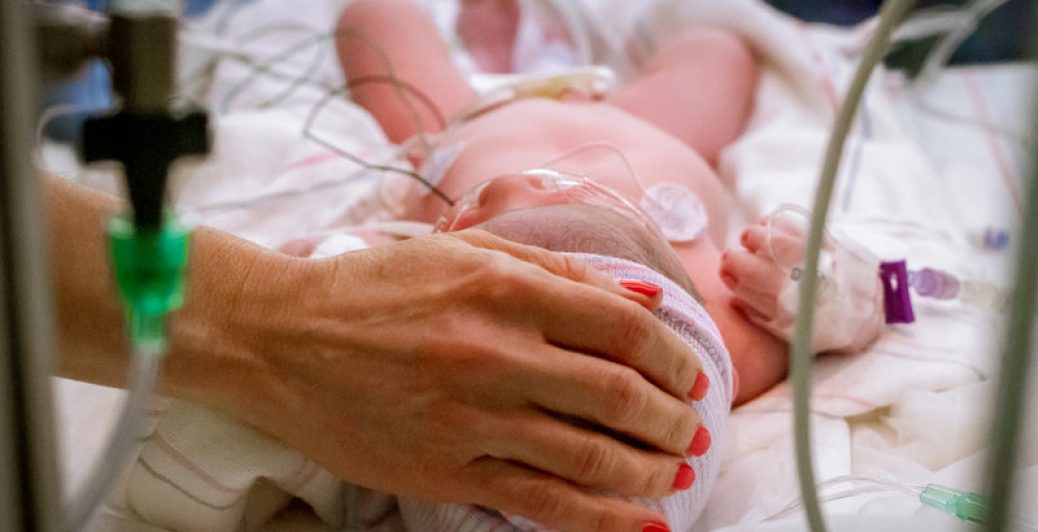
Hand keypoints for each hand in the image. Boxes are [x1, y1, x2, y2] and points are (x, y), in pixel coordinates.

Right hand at [210, 229, 708, 531]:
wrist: (282, 339)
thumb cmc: (377, 290)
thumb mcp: (467, 254)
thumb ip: (561, 274)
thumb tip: (649, 302)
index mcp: (505, 290)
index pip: (624, 327)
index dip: (676, 357)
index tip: (694, 376)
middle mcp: (494, 353)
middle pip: (618, 394)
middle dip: (673, 419)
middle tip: (694, 431)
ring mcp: (470, 418)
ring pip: (588, 455)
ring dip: (650, 470)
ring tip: (678, 474)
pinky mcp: (445, 470)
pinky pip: (539, 501)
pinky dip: (600, 517)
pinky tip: (640, 523)